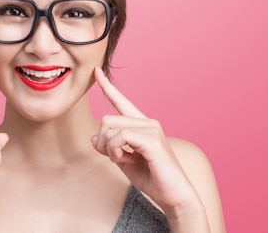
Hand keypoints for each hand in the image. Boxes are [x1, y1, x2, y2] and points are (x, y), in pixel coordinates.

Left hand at [91, 67, 199, 212]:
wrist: (174, 196)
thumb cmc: (152, 179)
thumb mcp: (123, 161)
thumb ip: (109, 147)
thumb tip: (93, 137)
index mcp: (141, 125)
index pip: (120, 101)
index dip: (106, 86)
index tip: (95, 71)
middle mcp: (147, 122)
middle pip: (107, 119)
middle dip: (102, 142)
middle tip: (115, 158)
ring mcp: (151, 129)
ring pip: (110, 127)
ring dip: (109, 148)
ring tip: (124, 160)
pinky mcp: (152, 140)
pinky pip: (120, 137)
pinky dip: (115, 150)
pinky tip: (126, 159)